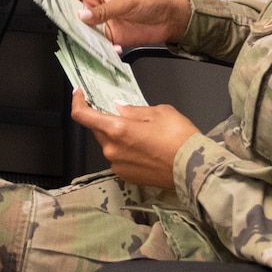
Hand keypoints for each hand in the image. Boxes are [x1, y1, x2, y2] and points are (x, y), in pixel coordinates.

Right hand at [65, 0, 191, 48]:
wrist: (167, 19)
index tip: (56, 12)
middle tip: (72, 31)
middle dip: (72, 25)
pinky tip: (110, 48)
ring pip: (83, 33)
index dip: (60, 2)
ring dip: (85, 40)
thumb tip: (84, 15)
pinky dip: (100, 49)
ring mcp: (101, 23)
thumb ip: (104, 10)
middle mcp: (96, 7)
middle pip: (74, 16)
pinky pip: (97, 45)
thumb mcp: (126, 1)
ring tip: (90, 43)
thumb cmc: (151, 1)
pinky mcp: (109, 38)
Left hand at [71, 91, 201, 188]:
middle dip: (107, 120)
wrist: (194, 169)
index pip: (83, 116)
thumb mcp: (159, 112)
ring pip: (110, 145)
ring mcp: (118, 165)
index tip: (80, 94)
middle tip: (125, 114)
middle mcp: (112, 150)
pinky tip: (145, 149)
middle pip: (98, 131)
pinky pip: (119, 159)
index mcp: (117, 130)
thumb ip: (134, 110)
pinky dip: (126, 151)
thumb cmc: (179, 138)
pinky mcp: (126, 177)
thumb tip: (120, 108)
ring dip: (119, 137)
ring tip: (143, 134)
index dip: (78, 102)